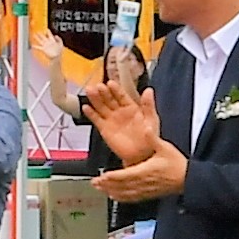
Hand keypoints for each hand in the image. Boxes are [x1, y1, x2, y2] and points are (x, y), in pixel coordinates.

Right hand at [85, 49, 163, 165]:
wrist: (142, 155)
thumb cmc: (149, 138)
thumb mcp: (152, 120)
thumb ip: (148, 105)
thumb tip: (149, 90)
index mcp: (131, 107)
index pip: (122, 95)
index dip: (116, 89)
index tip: (110, 83)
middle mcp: (119, 111)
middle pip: (109, 99)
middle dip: (103, 92)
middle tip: (97, 86)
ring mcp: (111, 119)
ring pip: (101, 106)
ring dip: (95, 99)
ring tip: (89, 91)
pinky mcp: (104, 129)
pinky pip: (96, 119)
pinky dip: (91, 114)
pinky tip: (86, 107)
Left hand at [94, 143, 187, 206]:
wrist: (188, 179)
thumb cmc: (177, 164)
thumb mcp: (165, 147)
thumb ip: (153, 138)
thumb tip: (145, 128)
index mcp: (145, 170)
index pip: (124, 175)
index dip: (112, 177)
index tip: (102, 176)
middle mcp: (143, 182)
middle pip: (121, 186)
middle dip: (107, 185)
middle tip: (94, 183)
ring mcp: (145, 190)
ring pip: (125, 193)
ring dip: (111, 192)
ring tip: (101, 189)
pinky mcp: (148, 194)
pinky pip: (132, 198)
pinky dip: (122, 198)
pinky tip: (116, 197)